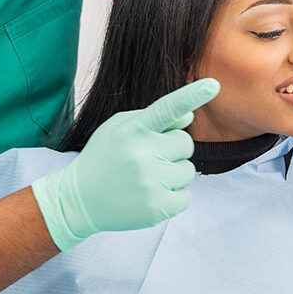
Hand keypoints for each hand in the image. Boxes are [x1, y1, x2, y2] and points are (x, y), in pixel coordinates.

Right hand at [32, 78, 219, 250]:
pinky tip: (151, 196)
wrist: (79, 200)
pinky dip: (173, 197)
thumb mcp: (119, 128)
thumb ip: (154, 119)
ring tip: (147, 178)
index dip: (192, 96)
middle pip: (186, 143)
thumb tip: (189, 115)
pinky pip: (186, 197)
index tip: (213, 85)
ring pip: (188, 171)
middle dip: (173, 149)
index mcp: (132, 129)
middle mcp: (141, 154)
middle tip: (149, 158)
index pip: (167, 108)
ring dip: (174, 173)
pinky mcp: (156, 208)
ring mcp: (150, 183)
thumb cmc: (104, 157)